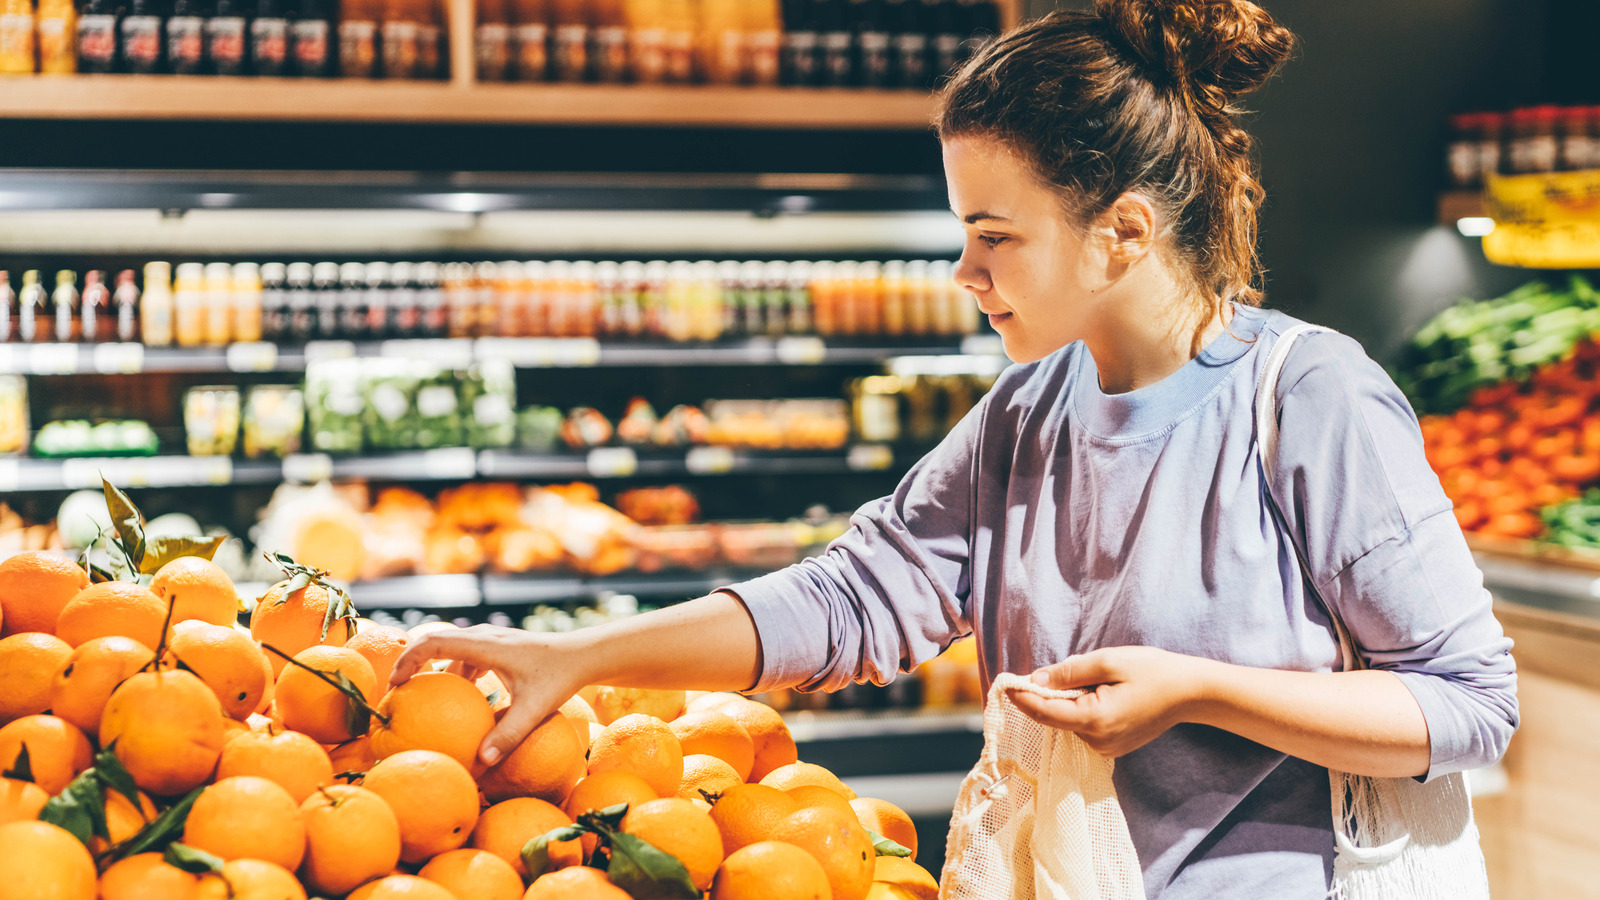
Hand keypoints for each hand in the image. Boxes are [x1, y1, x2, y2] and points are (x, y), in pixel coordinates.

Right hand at [389, 624, 589, 767]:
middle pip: (436, 639)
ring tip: (421, 695)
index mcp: (486, 645)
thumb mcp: (534, 709)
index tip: (395, 684)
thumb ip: (508, 735)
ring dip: (433, 666)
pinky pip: (466, 654)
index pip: (435, 642)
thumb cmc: (560, 678)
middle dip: (412, 661)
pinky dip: (453, 671)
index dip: (409, 659)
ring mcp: (491, 640)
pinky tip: (457, 696)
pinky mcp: (498, 648)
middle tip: (397, 690)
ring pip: (451, 646)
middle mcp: (484, 637)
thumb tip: (481, 763)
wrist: (583, 656)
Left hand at [1006, 646, 1210, 757]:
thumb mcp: (1107, 662)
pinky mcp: (1113, 747)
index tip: (1005, 684)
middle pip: (1055, 717)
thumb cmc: (1152, 671)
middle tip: (1052, 671)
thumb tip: (1036, 679)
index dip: (1022, 697)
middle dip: (1047, 695)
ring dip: (1069, 701)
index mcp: (1094, 720)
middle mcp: (1096, 741)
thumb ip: (1069, 672)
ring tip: (1097, 680)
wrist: (1191, 692)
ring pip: (1069, 722)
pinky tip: (1103, 693)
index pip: (1044, 712)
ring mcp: (1106, 748)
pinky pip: (1084, 727)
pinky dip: (1082, 709)